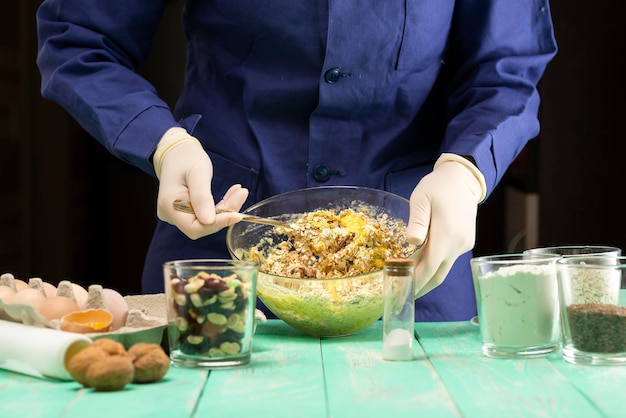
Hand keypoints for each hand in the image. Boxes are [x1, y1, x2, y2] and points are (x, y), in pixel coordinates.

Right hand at [154, 128, 248, 238]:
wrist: (177, 153)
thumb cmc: (186, 158)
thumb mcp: (197, 173)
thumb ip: (202, 197)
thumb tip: (209, 221)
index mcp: (169, 205)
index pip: (195, 227)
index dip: (217, 224)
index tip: (237, 214)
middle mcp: (170, 214)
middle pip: (202, 225)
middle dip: (224, 214)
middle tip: (242, 194)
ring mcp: (177, 215)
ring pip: (206, 221)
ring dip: (225, 209)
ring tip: (240, 192)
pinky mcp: (185, 212)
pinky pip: (205, 214)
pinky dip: (221, 207)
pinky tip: (232, 194)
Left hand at [406, 153, 485, 297]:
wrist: (463, 179)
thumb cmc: (437, 187)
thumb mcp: (421, 199)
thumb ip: (417, 222)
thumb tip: (411, 243)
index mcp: (446, 235)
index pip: (428, 268)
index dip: (414, 283)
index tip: (400, 294)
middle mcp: (458, 244)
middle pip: (437, 275)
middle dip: (419, 289)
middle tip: (401, 298)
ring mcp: (464, 244)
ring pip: (444, 269)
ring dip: (427, 279)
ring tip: (408, 287)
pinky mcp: (466, 242)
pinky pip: (448, 260)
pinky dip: (434, 267)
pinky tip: (421, 268)